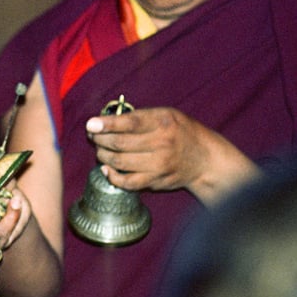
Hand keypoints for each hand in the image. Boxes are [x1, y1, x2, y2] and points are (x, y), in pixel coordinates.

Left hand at [85, 106, 257, 203]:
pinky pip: (127, 182)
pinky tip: (107, 169)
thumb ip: (139, 116)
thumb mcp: (165, 115)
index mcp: (163, 122)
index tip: (90, 124)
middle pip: (120, 144)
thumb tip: (105, 120)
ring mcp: (159, 165)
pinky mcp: (156, 181)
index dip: (106, 124)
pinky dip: (112, 176)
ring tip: (100, 149)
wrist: (205, 159)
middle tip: (93, 136)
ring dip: (103, 155)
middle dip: (100, 139)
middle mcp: (161, 144)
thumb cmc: (181, 132)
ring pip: (120, 162)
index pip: (129, 123)